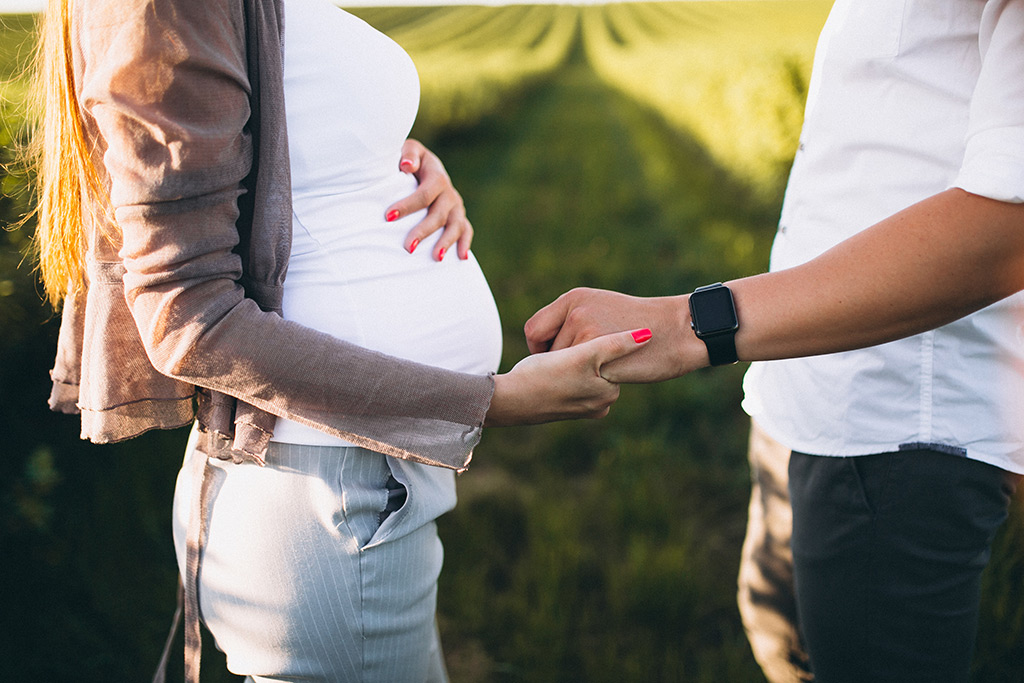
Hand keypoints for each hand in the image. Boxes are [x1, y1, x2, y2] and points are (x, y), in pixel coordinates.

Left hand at [385, 139, 472, 260]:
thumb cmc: (410, 159)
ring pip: (455, 225)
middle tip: (407, 247)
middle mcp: (449, 193)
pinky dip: (465, 243)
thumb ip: (409, 155)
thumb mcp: (409, 150)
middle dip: (423, 231)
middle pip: (439, 214)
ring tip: (435, 258)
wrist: (424, 165)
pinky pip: (466, 230)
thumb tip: (406, 166)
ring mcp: (456, 206)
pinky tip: (461, 258)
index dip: (408, 205)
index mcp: (437, 176)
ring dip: (446, 242)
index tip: (388, 216)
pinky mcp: (458, 216)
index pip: (424, 194)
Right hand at [484, 328, 651, 426]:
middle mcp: (597, 407)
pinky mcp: (561, 407)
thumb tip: (648, 335)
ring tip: (550, 363)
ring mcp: (579, 408)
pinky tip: (543, 368)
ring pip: (580, 371)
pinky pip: (566, 381)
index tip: (594, 332)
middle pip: (596, 367)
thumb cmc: (543, 376)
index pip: (611, 360)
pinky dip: (558, 372)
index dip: (598, 342)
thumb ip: (615, 345)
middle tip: (561, 355)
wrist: (506, 401)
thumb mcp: (583, 356)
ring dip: (568, 361)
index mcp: (607, 397)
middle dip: (581, 354)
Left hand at [524, 287, 702, 382]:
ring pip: (563, 369)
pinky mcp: (601, 356)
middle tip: (586, 368)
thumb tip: (545, 350)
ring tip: (605, 367)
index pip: (533, 331)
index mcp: (573, 298)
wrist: (678, 330)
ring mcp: (587, 333)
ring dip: (578, 375)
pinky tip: (610, 374)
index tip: (556, 358)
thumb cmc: (641, 323)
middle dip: (561, 366)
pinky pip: (581, 378)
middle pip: (546, 355)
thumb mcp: (601, 307)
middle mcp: (576, 312)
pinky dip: (590, 382)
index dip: (540, 350)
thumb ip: (572, 321)